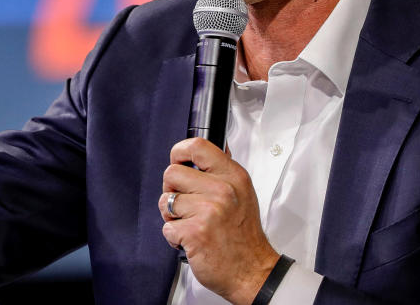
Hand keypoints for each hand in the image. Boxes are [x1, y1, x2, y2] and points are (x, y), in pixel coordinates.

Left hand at [160, 138, 280, 304]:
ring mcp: (208, 211)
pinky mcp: (195, 232)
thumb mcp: (243, 193)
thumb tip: (207, 150)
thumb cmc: (245, 236)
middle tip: (185, 204)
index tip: (177, 160)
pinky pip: (167, 227)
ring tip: (190, 224)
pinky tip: (191, 240)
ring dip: (172, 216)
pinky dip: (174, 237)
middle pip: (172, 173)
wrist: (253, 271)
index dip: (179, 151)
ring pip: (166, 201)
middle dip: (172, 190)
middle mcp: (222, 190)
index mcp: (233, 176)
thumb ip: (223, 171)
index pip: (197, 146)